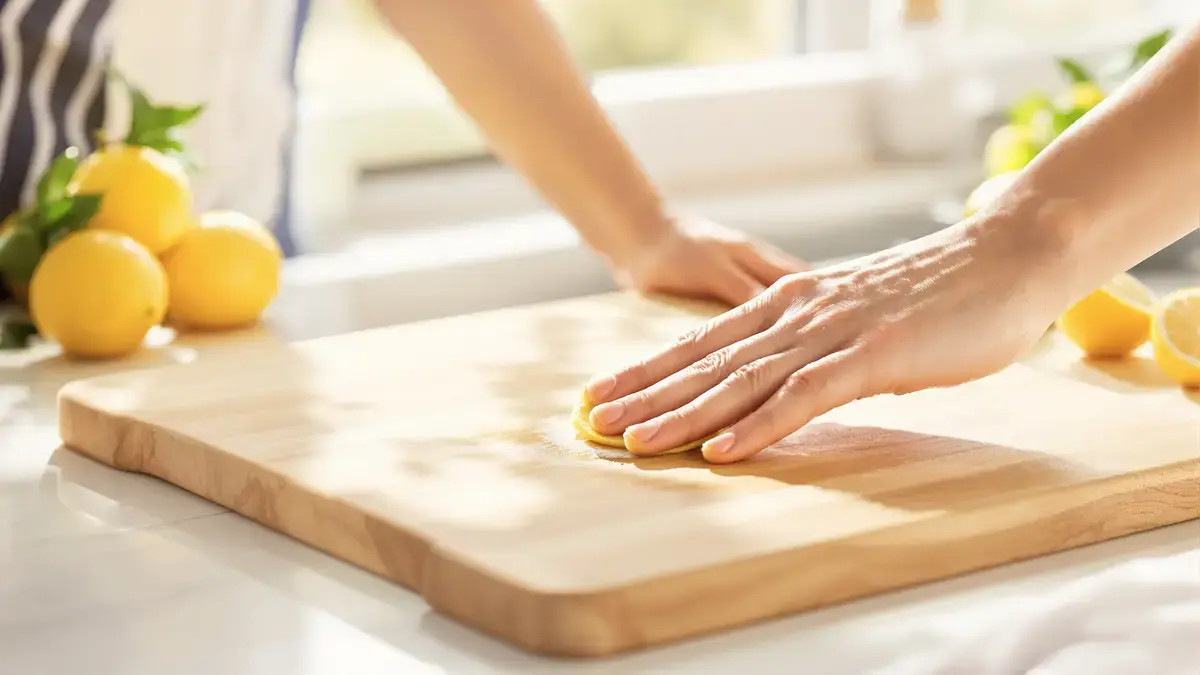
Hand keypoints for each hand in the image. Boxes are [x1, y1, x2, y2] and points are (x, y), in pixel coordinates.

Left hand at [584, 220, 1062, 463]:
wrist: (1007, 257)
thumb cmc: (940, 294)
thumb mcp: (860, 317)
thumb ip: (817, 346)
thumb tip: (790, 383)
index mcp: (791, 304)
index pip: (704, 342)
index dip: (649, 369)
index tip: (605, 391)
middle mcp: (798, 315)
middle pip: (706, 361)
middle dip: (645, 392)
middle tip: (591, 418)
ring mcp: (832, 333)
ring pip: (742, 380)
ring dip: (684, 414)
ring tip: (632, 440)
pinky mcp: (872, 354)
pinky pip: (805, 397)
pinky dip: (761, 426)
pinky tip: (722, 450)